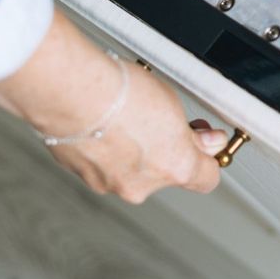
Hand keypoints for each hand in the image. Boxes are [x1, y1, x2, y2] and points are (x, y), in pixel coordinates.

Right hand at [0, 10, 225, 203]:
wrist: (71, 92)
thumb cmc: (122, 92)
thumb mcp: (173, 103)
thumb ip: (192, 132)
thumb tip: (208, 141)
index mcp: (176, 167)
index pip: (206, 179)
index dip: (207, 160)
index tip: (204, 144)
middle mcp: (143, 186)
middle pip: (164, 173)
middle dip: (164, 150)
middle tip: (159, 120)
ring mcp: (109, 184)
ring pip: (130, 170)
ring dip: (131, 150)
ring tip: (122, 115)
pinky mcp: (81, 175)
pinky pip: (102, 164)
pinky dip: (104, 148)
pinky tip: (100, 122)